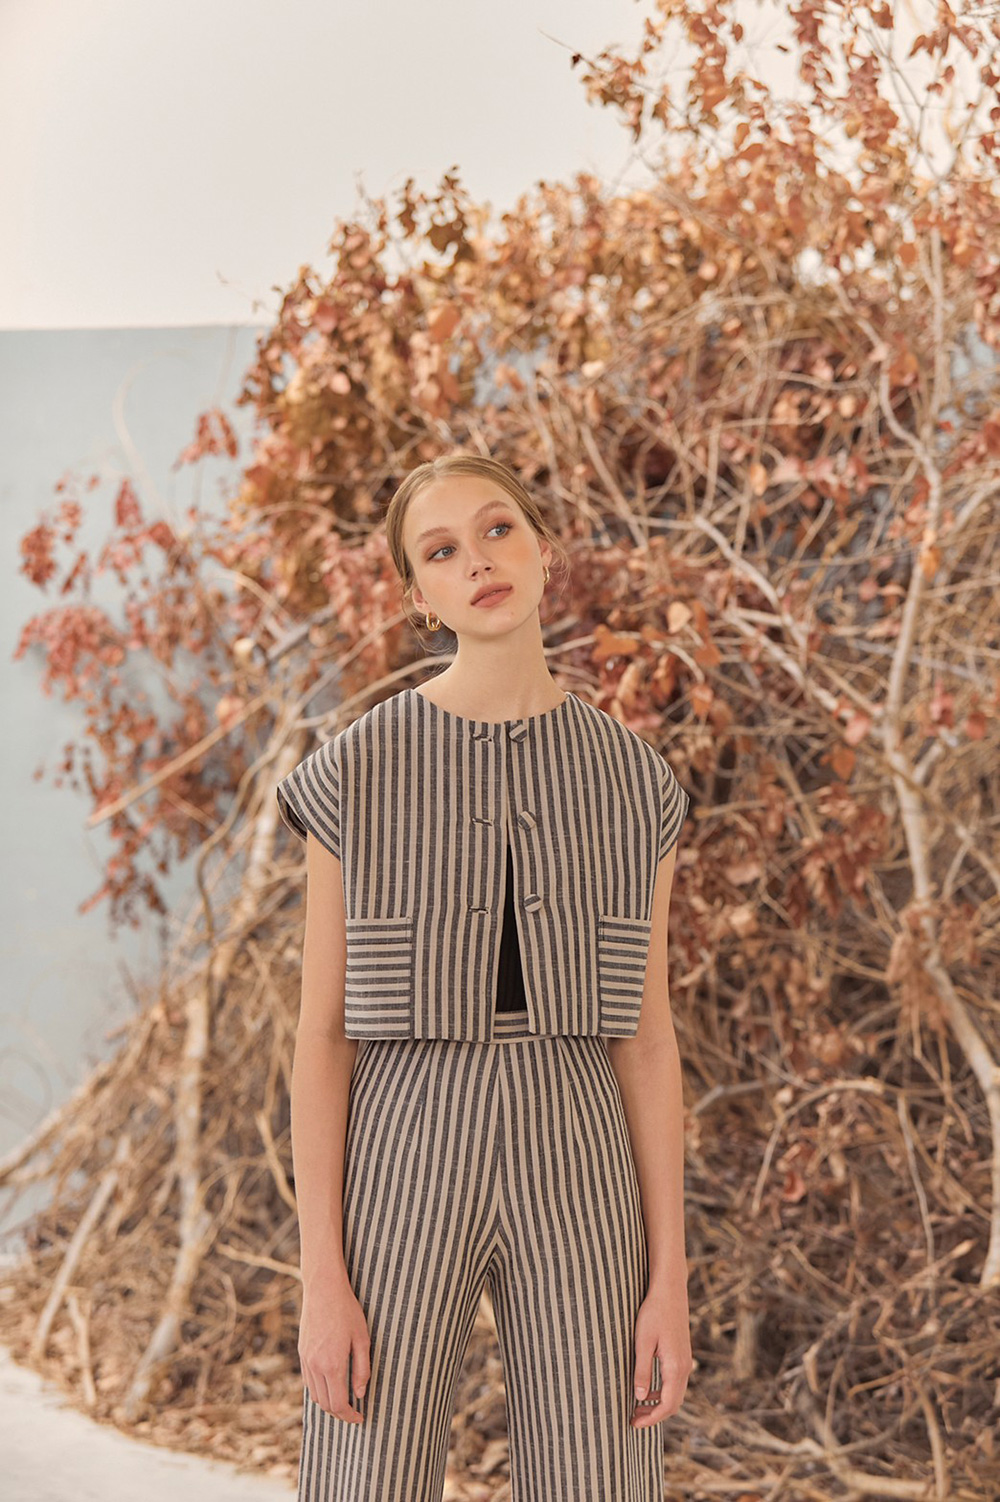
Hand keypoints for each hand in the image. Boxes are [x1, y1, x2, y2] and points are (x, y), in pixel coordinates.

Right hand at [298, 1269, 370, 1423]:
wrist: (323, 1289)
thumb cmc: (347, 1311)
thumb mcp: (362, 1339)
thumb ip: (362, 1369)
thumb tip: (360, 1393)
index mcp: (332, 1365)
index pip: (338, 1404)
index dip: (349, 1416)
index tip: (360, 1418)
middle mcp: (315, 1366)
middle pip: (325, 1404)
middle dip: (339, 1413)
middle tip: (354, 1413)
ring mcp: (306, 1360)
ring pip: (314, 1395)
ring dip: (328, 1403)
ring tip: (344, 1401)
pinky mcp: (302, 1353)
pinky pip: (308, 1381)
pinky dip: (319, 1390)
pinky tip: (331, 1385)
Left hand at [630, 1286, 692, 1426]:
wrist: (670, 1291)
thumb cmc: (653, 1313)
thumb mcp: (642, 1342)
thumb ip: (642, 1371)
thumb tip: (640, 1398)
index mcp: (675, 1367)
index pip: (667, 1405)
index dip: (651, 1418)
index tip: (633, 1423)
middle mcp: (684, 1367)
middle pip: (673, 1404)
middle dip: (654, 1415)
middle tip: (633, 1419)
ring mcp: (685, 1361)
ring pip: (675, 1394)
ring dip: (658, 1404)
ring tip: (637, 1407)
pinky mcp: (682, 1355)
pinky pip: (675, 1382)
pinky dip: (662, 1392)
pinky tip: (647, 1389)